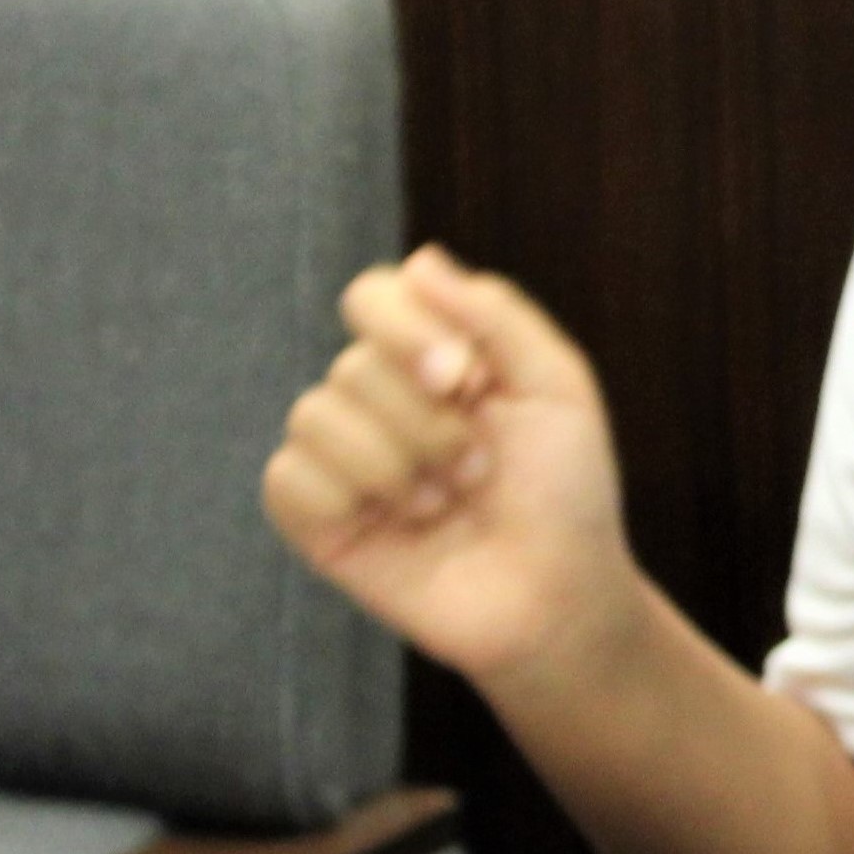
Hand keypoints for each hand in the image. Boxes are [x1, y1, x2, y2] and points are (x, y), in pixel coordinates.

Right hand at [261, 248, 644, 695]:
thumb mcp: (555, 388)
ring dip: (399, 463)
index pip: (373, 296)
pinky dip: (351, 497)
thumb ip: (496, 314)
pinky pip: (287, 477)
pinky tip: (398, 525)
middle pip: (352, 363)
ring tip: (445, 502)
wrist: (557, 593)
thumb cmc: (565, 493)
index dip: (406, 327)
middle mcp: (379, 399)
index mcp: (435, 358)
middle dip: (428, 420)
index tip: (464, 377)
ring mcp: (342, 457)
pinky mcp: (315, 517)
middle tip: (479, 467)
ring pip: (314, 414)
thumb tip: (422, 260)